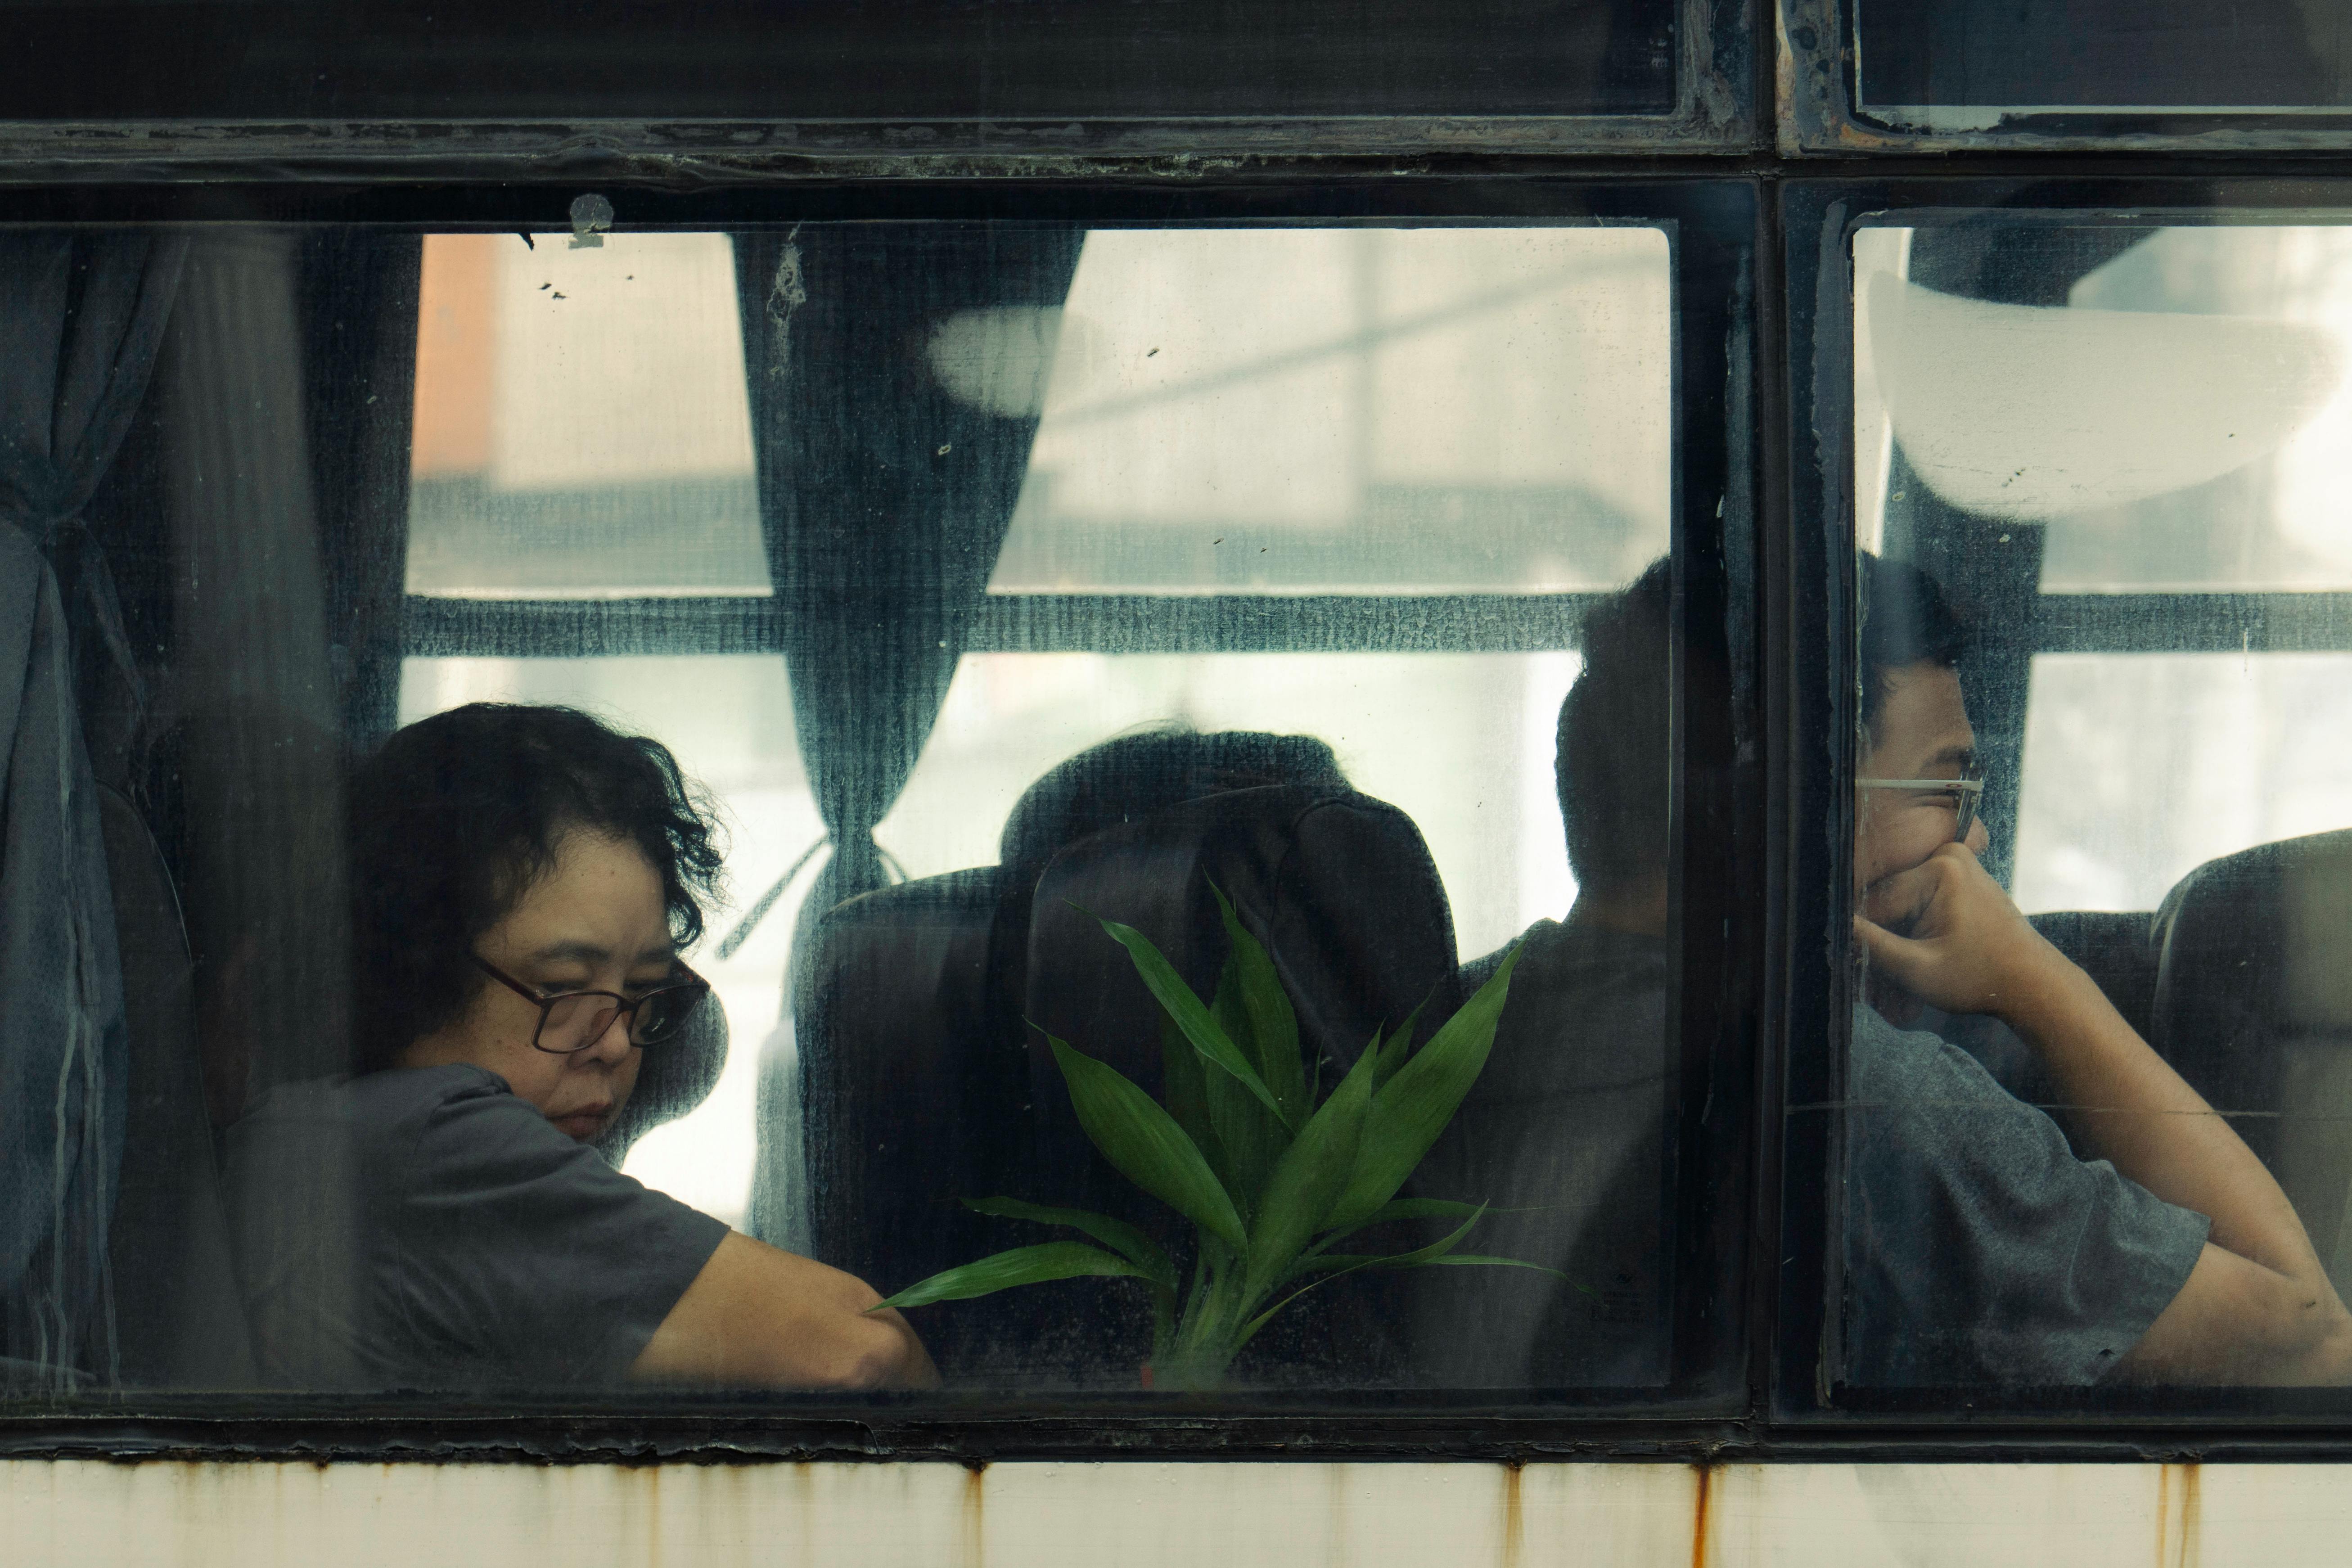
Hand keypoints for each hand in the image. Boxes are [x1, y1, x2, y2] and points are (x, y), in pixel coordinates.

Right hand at [1853, 841, 2071, 1022]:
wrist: (2036, 984)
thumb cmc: (1983, 978)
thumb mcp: (1918, 968)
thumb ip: (1871, 944)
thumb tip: (1835, 926)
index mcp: (1939, 869)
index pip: (1876, 902)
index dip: (1865, 939)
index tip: (1860, 969)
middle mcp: (1948, 856)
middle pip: (1890, 903)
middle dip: (1884, 944)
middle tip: (1882, 992)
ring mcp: (1956, 865)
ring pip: (1902, 907)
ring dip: (1897, 943)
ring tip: (1899, 988)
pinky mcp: (1959, 880)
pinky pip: (1920, 905)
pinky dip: (1914, 935)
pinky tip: (1918, 964)